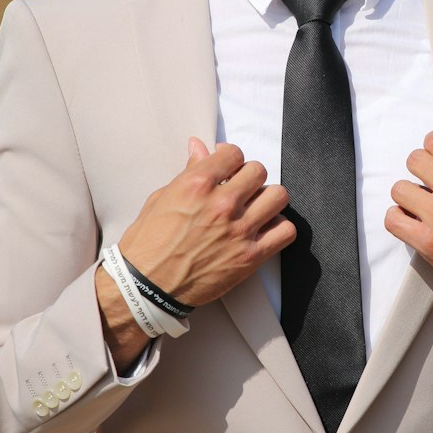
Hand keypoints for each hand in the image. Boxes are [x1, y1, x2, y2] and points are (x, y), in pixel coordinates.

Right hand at [97, 138, 294, 366]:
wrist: (146, 286)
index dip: (230, 158)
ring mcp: (239, 230)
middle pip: (258, 171)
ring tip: (256, 207)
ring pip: (278, 196)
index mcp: (197, 185)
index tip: (228, 168)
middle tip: (240, 189)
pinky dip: (279, 228)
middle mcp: (222, 204)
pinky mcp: (250, 256)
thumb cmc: (147, 243)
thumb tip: (199, 146)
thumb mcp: (161, 198)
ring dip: (268, 198)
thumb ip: (188, 172)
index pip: (233, 153)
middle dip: (249, 177)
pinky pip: (285, 231)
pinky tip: (264, 229)